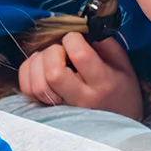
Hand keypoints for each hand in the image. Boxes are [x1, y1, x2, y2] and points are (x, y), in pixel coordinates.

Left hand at [16, 34, 142, 118]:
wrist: (120, 122)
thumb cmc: (120, 88)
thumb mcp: (123, 63)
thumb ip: (105, 43)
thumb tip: (82, 28)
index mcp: (103, 82)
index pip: (80, 55)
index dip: (72, 38)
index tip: (75, 38)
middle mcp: (82, 98)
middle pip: (54, 72)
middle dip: (52, 52)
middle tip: (60, 50)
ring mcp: (63, 108)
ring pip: (37, 84)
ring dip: (37, 63)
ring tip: (48, 58)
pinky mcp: (49, 111)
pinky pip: (28, 91)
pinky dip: (27, 72)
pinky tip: (39, 67)